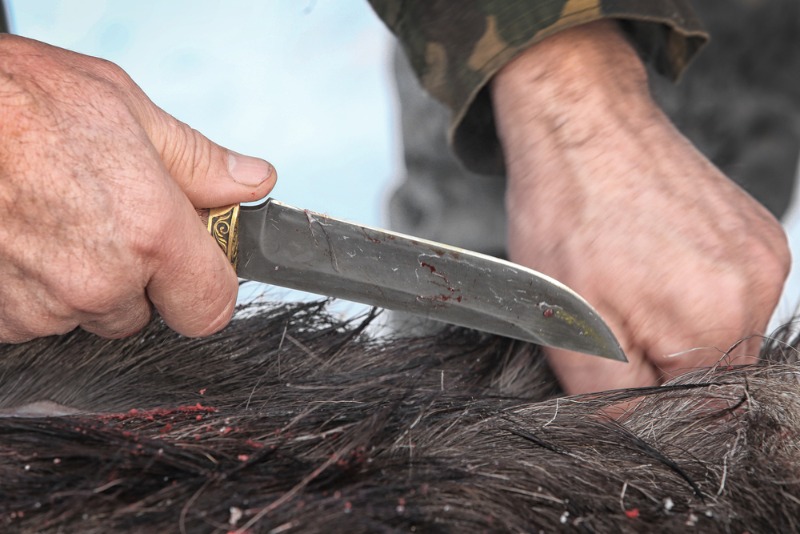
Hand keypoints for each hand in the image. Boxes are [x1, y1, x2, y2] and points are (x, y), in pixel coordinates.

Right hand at [0, 34, 275, 341]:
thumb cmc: (21, 102)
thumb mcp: (128, 111)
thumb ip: (199, 162)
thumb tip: (251, 181)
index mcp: (151, 234)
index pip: (211, 308)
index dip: (205, 286)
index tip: (194, 265)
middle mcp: (102, 281)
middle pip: (146, 311)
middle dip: (138, 276)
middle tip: (108, 219)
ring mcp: (47, 305)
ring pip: (91, 313)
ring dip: (83, 281)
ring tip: (57, 218)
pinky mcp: (4, 317)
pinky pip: (42, 317)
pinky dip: (39, 288)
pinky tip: (28, 238)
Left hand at [491, 21, 790, 393]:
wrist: (582, 123)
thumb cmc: (565, 210)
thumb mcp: (567, 320)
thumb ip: (609, 394)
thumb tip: (632, 436)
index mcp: (711, 324)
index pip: (694, 411)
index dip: (646, 401)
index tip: (613, 371)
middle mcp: (754, 291)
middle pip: (712, 375)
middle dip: (657, 363)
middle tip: (611, 316)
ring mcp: (761, 257)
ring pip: (720, 335)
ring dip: (673, 328)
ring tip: (628, 281)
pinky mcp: (756, 234)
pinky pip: (729, 293)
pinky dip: (689, 293)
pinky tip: (651, 261)